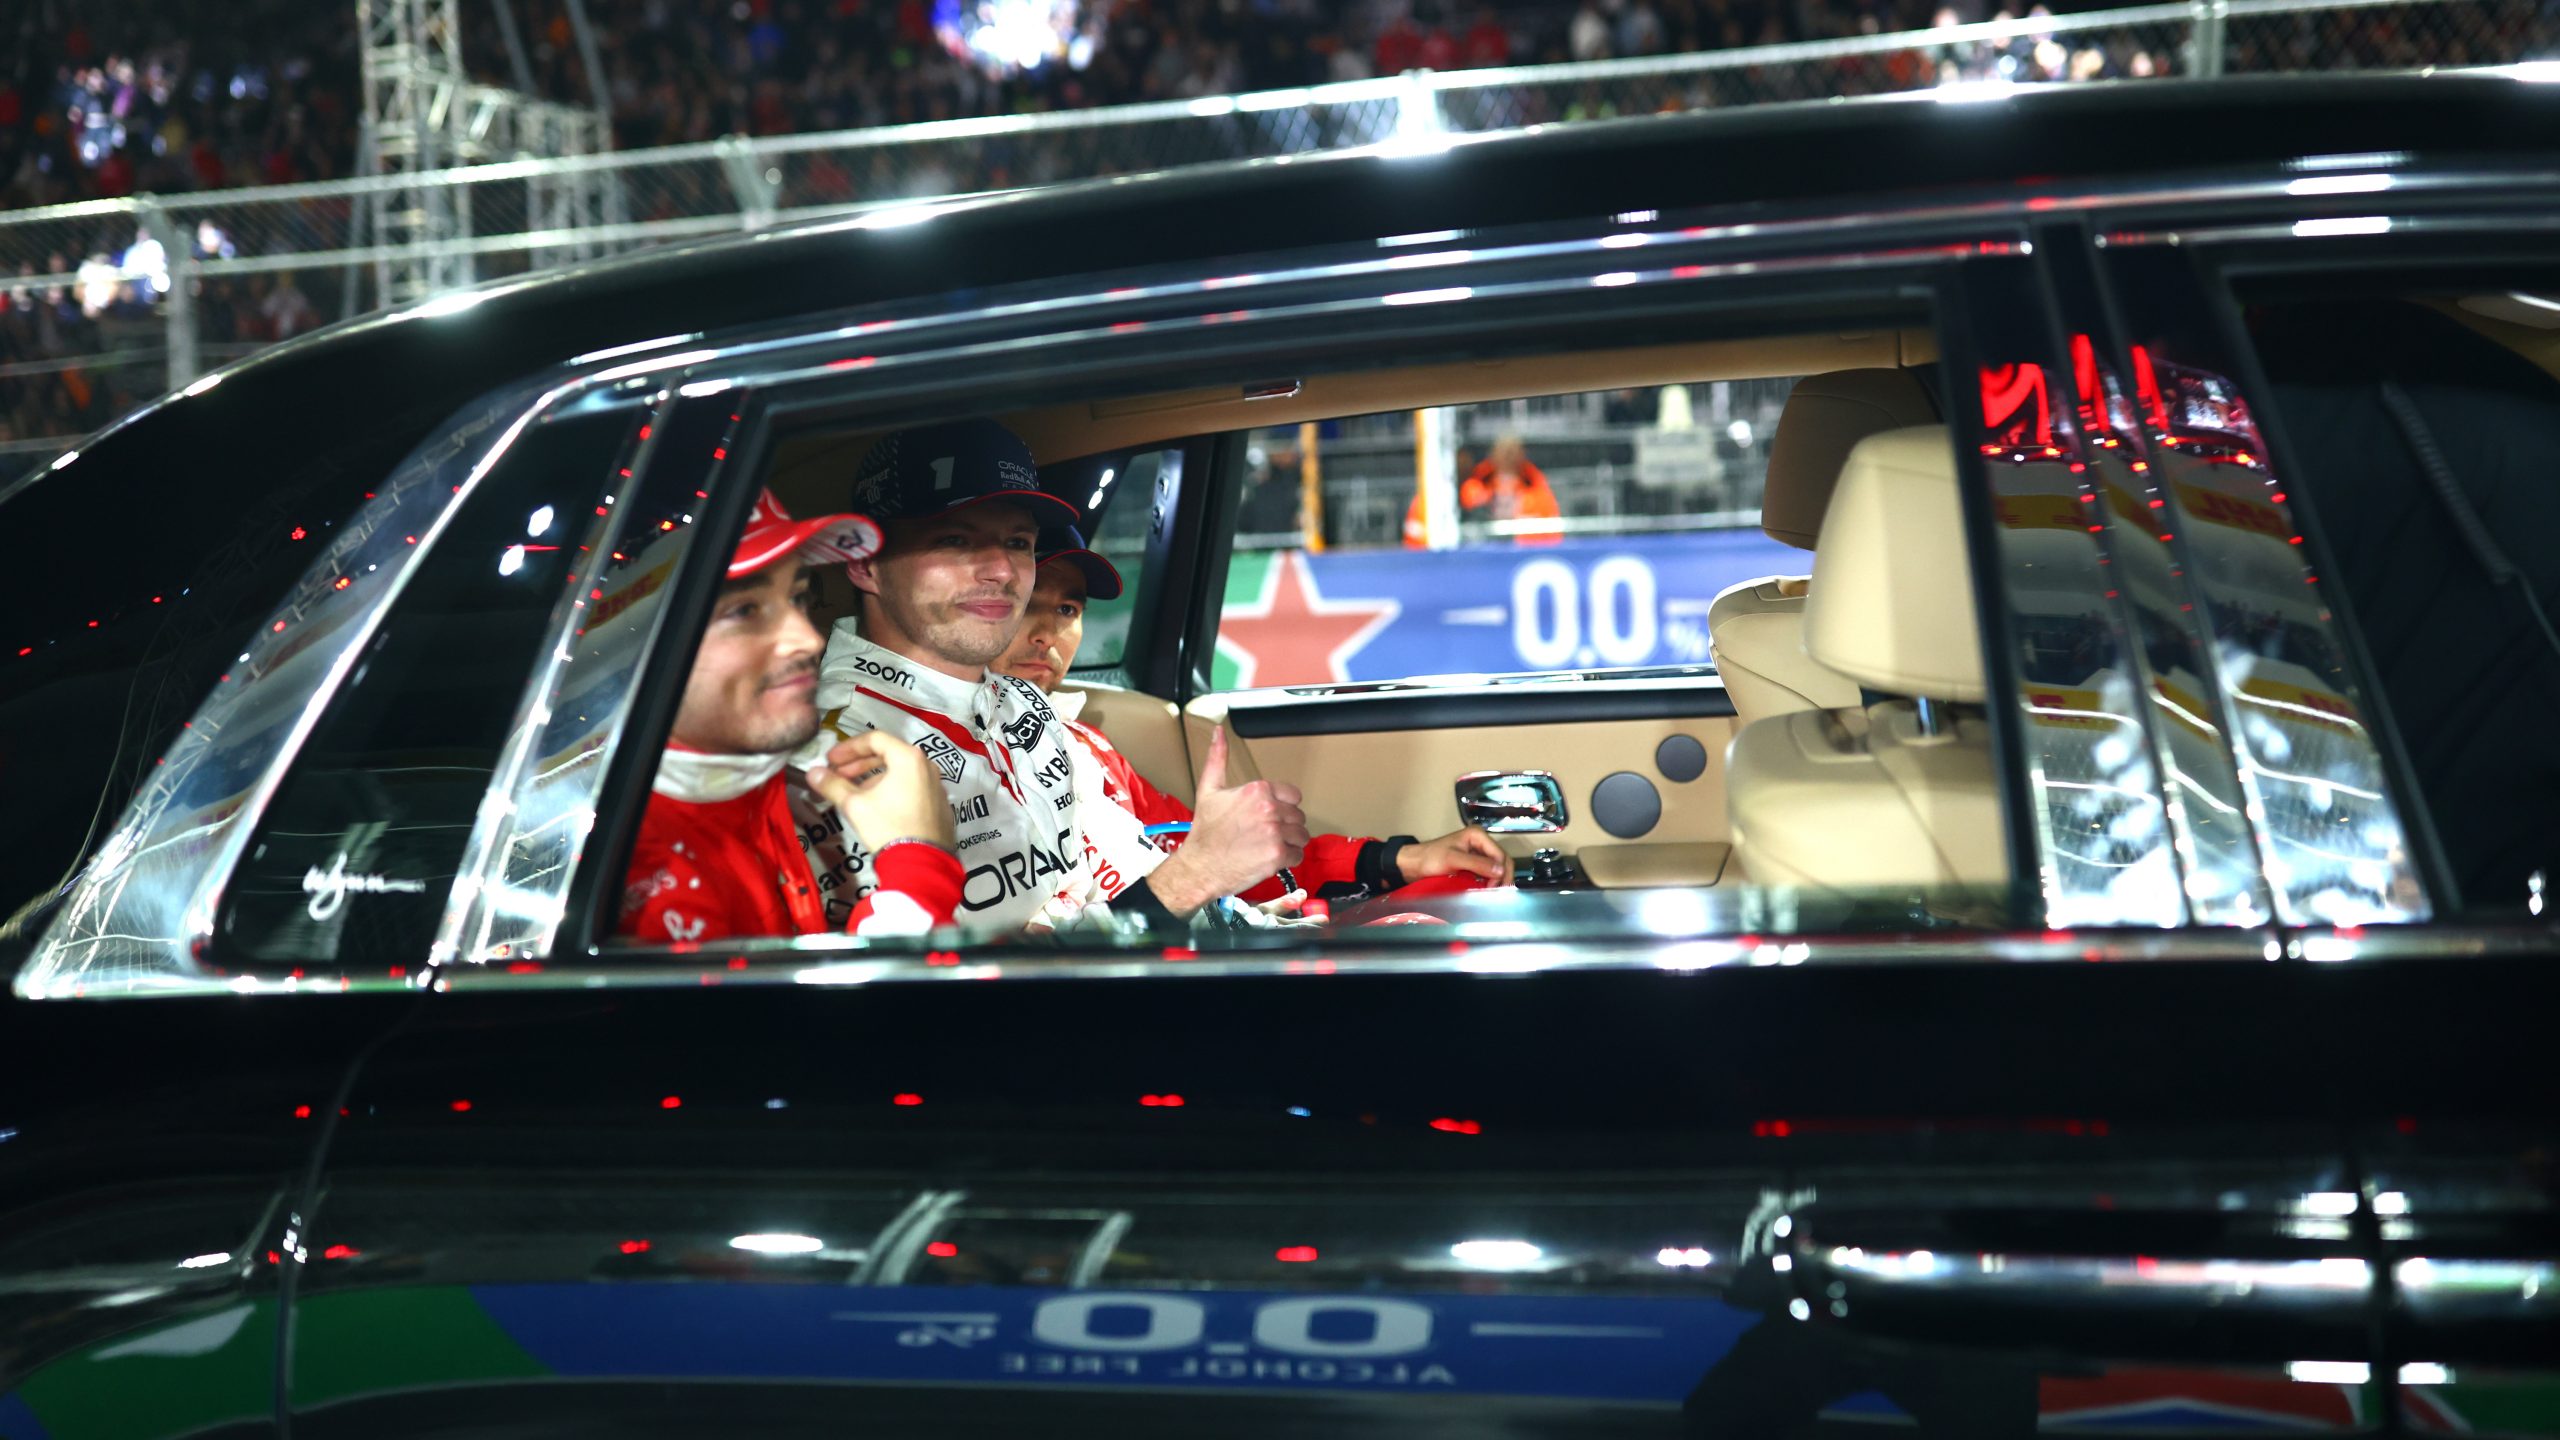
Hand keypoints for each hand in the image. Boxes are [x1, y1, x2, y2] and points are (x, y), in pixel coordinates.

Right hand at [805, 732, 954, 852]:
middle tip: (837, 775)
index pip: (875, 739)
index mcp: (909, 758)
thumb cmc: (888, 827)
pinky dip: (892, 789)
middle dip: (859, 763)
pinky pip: (912, 787)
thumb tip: (812, 773)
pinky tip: (876, 807)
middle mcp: (927, 766)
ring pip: (900, 772)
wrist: (922, 864)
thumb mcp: (855, 805)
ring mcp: (936, 785)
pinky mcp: (939, 804)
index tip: (830, 760)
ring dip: (873, 778)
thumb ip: (832, 785)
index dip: (848, 747)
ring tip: (853, 794)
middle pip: (888, 754)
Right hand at [1142, 726, 1307, 916]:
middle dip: (1286, 826)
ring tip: (1268, 846)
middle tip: (1265, 834)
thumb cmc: (1205, 831)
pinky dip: (1288, 859)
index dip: (1283, 807)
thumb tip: (1218, 731)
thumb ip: (1218, 758)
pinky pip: (1298, 854)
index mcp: (1258, 790)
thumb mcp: (1209, 789)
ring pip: (1301, 835)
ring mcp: (1275, 832)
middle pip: (1298, 816)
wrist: (1200, 866)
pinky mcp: (1277, 854)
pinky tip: (1270, 858)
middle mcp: (1269, 808)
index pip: (1294, 796)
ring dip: (1289, 842)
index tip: (1269, 816)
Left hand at [1397, 826, 1510, 885]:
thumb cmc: (1429, 858)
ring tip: (1493, 894)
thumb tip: (1500, 870)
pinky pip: (1488, 874)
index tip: (1493, 888)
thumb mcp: (1453, 859)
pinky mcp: (1474, 864)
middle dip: (1502, 877)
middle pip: (1502, 861)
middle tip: (1497, 894)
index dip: (1501, 872)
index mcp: (1478, 835)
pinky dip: (1490, 882)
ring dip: (1498, 881)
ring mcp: (1478, 854)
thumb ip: (1477, 864)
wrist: (1413, 865)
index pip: (1500, 854)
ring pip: (1497, 868)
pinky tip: (1487, 891)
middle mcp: (1481, 843)